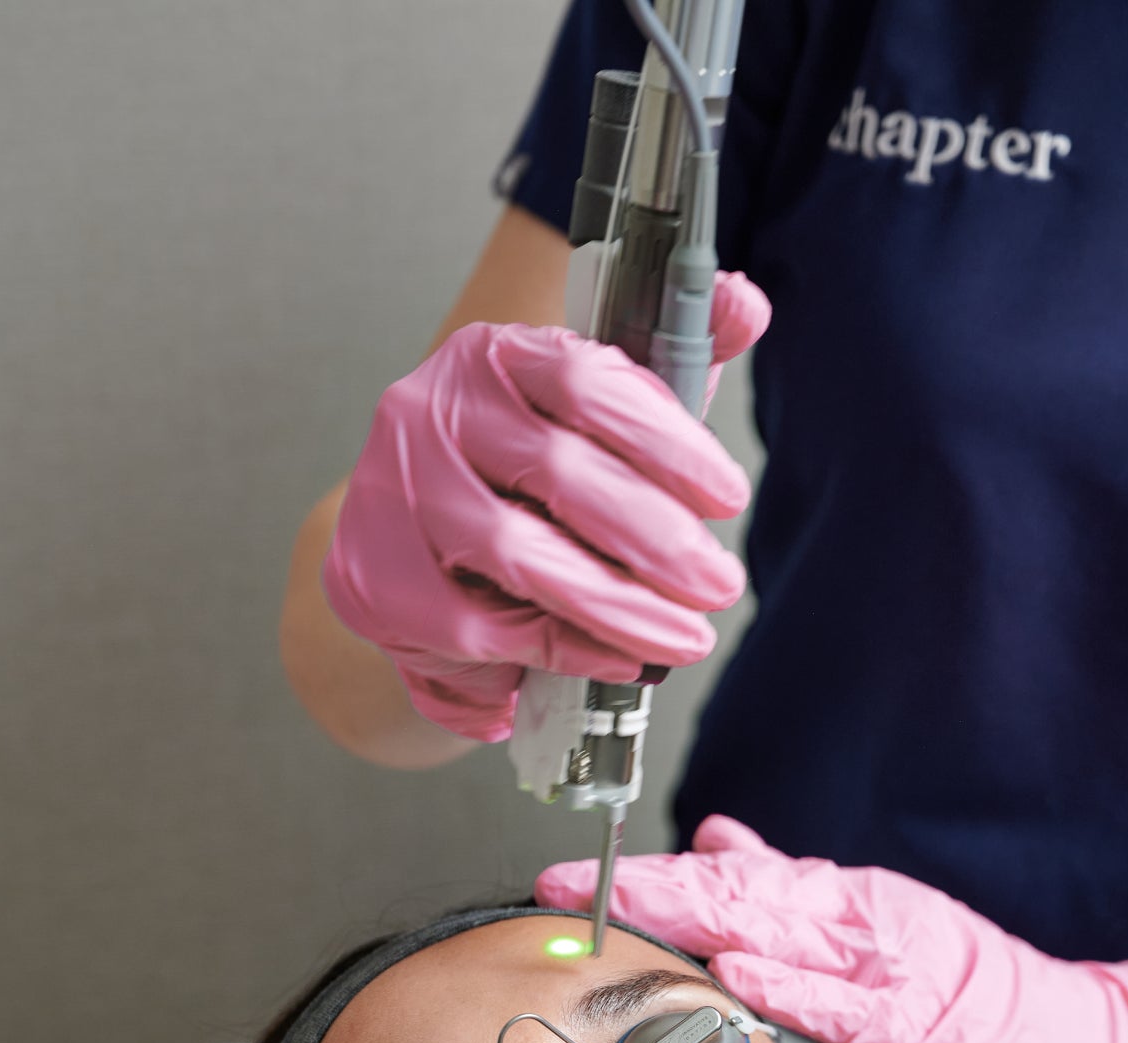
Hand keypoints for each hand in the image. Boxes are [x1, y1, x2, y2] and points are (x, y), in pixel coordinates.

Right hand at [322, 273, 770, 740]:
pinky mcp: (381, 585)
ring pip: (519, 554)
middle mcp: (429, 414)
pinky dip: (564, 647)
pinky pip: (486, 627)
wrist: (408, 556)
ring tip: (685, 636)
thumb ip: (670, 362)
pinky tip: (620, 656)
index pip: (584, 380)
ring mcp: (396, 500)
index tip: (727, 496)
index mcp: (491, 357)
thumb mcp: (594, 420)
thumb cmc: (518, 482)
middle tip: (720, 583)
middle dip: (657, 537)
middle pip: (557, 472)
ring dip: (618, 603)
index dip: (666, 440)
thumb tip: (747, 301)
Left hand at [535, 816, 1127, 1042]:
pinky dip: (788, 985)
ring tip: (622, 906)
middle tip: (558, 885)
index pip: (729, 879)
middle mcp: (857, 920)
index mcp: (842, 903)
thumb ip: (794, 894)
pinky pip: (841, 1005)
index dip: (645, 876)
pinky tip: (736, 972)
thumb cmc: (975, 1003)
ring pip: (779, 931)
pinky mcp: (918, 1026)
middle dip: (641, 889)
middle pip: (735, 893)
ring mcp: (888, 969)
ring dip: (693, 916)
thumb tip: (717, 843)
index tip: (567, 877)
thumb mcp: (874, 932)